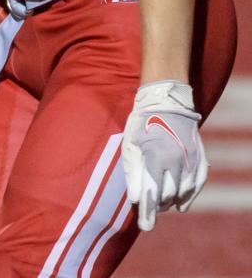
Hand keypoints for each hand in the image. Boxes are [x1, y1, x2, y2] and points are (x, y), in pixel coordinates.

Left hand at [121, 80, 207, 230]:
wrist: (166, 103)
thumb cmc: (142, 124)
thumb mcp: (130, 145)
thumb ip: (132, 172)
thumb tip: (135, 198)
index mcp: (155, 157)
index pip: (151, 192)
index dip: (148, 212)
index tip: (145, 226)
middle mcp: (176, 161)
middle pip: (168, 195)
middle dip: (157, 205)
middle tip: (149, 207)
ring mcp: (190, 161)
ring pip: (183, 193)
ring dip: (171, 201)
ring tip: (161, 203)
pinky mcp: (199, 159)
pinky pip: (196, 186)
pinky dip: (188, 197)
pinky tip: (181, 204)